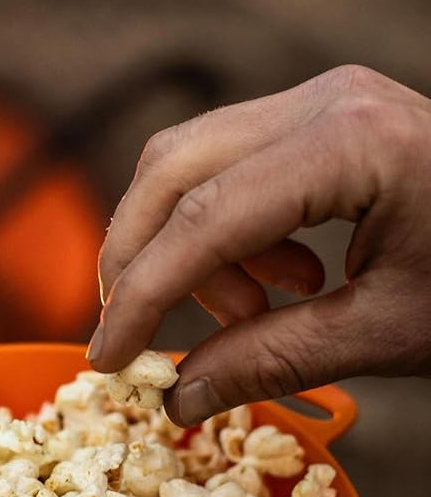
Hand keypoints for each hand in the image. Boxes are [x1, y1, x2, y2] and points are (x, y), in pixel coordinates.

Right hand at [87, 64, 430, 425]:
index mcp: (351, 143)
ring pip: (187, 163)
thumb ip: (270, 361)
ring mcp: (320, 97)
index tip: (108, 357)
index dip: (140, 295)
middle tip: (134, 334)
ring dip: (184, 248)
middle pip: (171, 169)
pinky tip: (279, 280)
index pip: (203, 219)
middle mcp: (324, 98)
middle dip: (136, 260)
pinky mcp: (317, 117)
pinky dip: (222, 232)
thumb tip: (176, 399)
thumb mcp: (388, 333)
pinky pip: (226, 167)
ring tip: (247, 312)